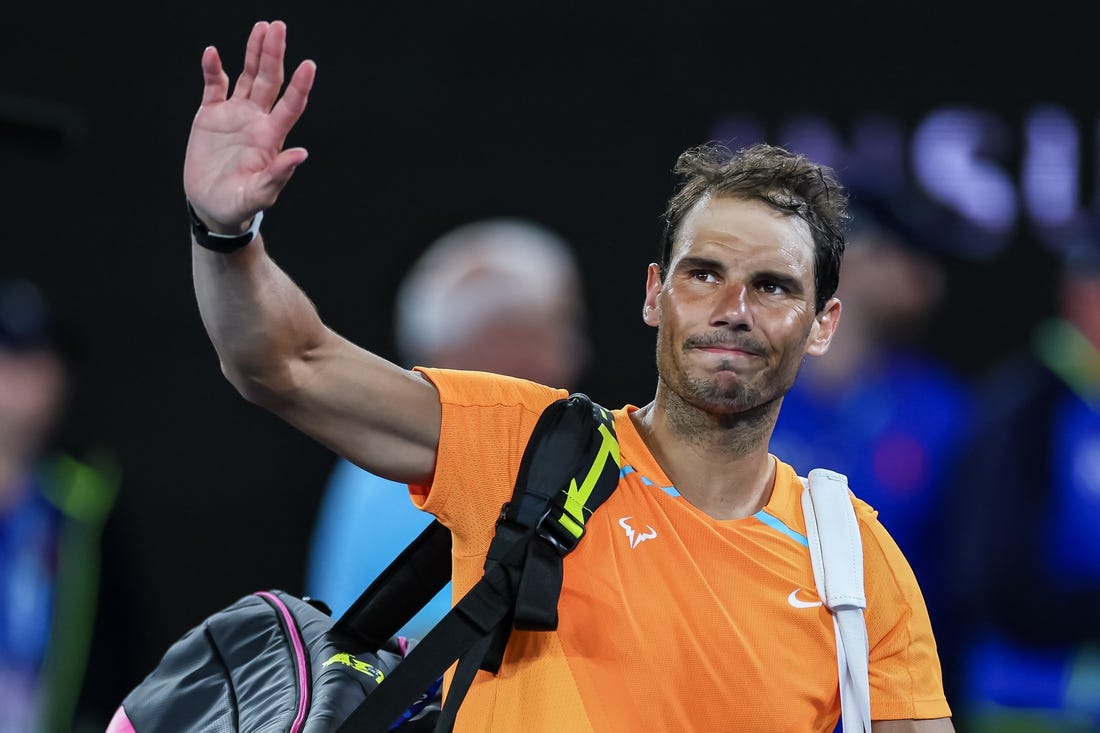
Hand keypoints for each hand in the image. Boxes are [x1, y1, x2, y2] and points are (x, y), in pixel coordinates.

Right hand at [183, 21, 315, 232]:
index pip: (290, 106)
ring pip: (248, 76)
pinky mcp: (211, 115)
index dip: (300, 86)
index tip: (309, 65)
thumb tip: (302, 154)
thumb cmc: (240, 204)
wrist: (212, 206)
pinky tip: (213, 53)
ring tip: (262, 28)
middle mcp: (257, 120)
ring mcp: (235, 114)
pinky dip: (213, 69)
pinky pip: (214, 85)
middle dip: (274, 54)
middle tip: (278, 27)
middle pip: (270, 81)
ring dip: (254, 53)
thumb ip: (279, 174)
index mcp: (271, 138)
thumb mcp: (260, 193)